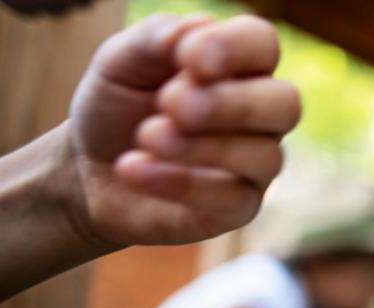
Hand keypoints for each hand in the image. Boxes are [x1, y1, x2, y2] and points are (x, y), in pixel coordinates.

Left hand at [66, 13, 299, 247]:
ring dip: (201, 145)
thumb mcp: (121, 60)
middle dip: (232, 103)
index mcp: (239, 66)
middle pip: (285, 104)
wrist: (88, 170)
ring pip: (265, 156)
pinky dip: (179, 182)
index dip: (235, 47)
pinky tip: (133, 169)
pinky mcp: (240, 208)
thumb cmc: (117, 106)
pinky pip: (232, 198)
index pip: (263, 45)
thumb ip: (156, 37)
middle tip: (171, 103)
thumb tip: (195, 33)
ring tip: (145, 138)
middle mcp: (261, 115)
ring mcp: (256, 165)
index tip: (187, 57)